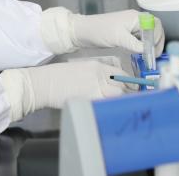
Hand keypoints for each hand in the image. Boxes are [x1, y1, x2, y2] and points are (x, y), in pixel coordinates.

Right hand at [0, 60, 126, 120]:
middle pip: (122, 86)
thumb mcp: (81, 70)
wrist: (43, 83)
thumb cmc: (58, 77)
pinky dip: (109, 109)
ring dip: (119, 102)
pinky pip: (106, 105)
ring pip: (117, 97)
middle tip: (130, 101)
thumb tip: (111, 86)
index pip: (121, 73)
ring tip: (118, 107)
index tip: (134, 88)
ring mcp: (95, 89)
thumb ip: (97, 76)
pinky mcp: (90, 100)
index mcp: (97, 67)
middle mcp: (99, 76)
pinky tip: (108, 112)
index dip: (129, 82)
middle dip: (128, 94)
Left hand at [39, 7, 164, 55]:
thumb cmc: (99, 31)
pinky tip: (140, 55)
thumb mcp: (118, 38)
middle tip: (153, 57)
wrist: (83, 32)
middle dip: (156, 43)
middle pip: (154, 30)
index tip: (154, 51)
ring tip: (148, 58)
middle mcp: (135, 20)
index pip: (155, 25)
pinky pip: (140, 39)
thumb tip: (148, 51)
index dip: (158, 38)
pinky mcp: (126, 34)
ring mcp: (131, 27)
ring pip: (147, 36)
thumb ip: (135, 44)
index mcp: (135, 17)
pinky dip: (142, 47)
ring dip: (149, 46)